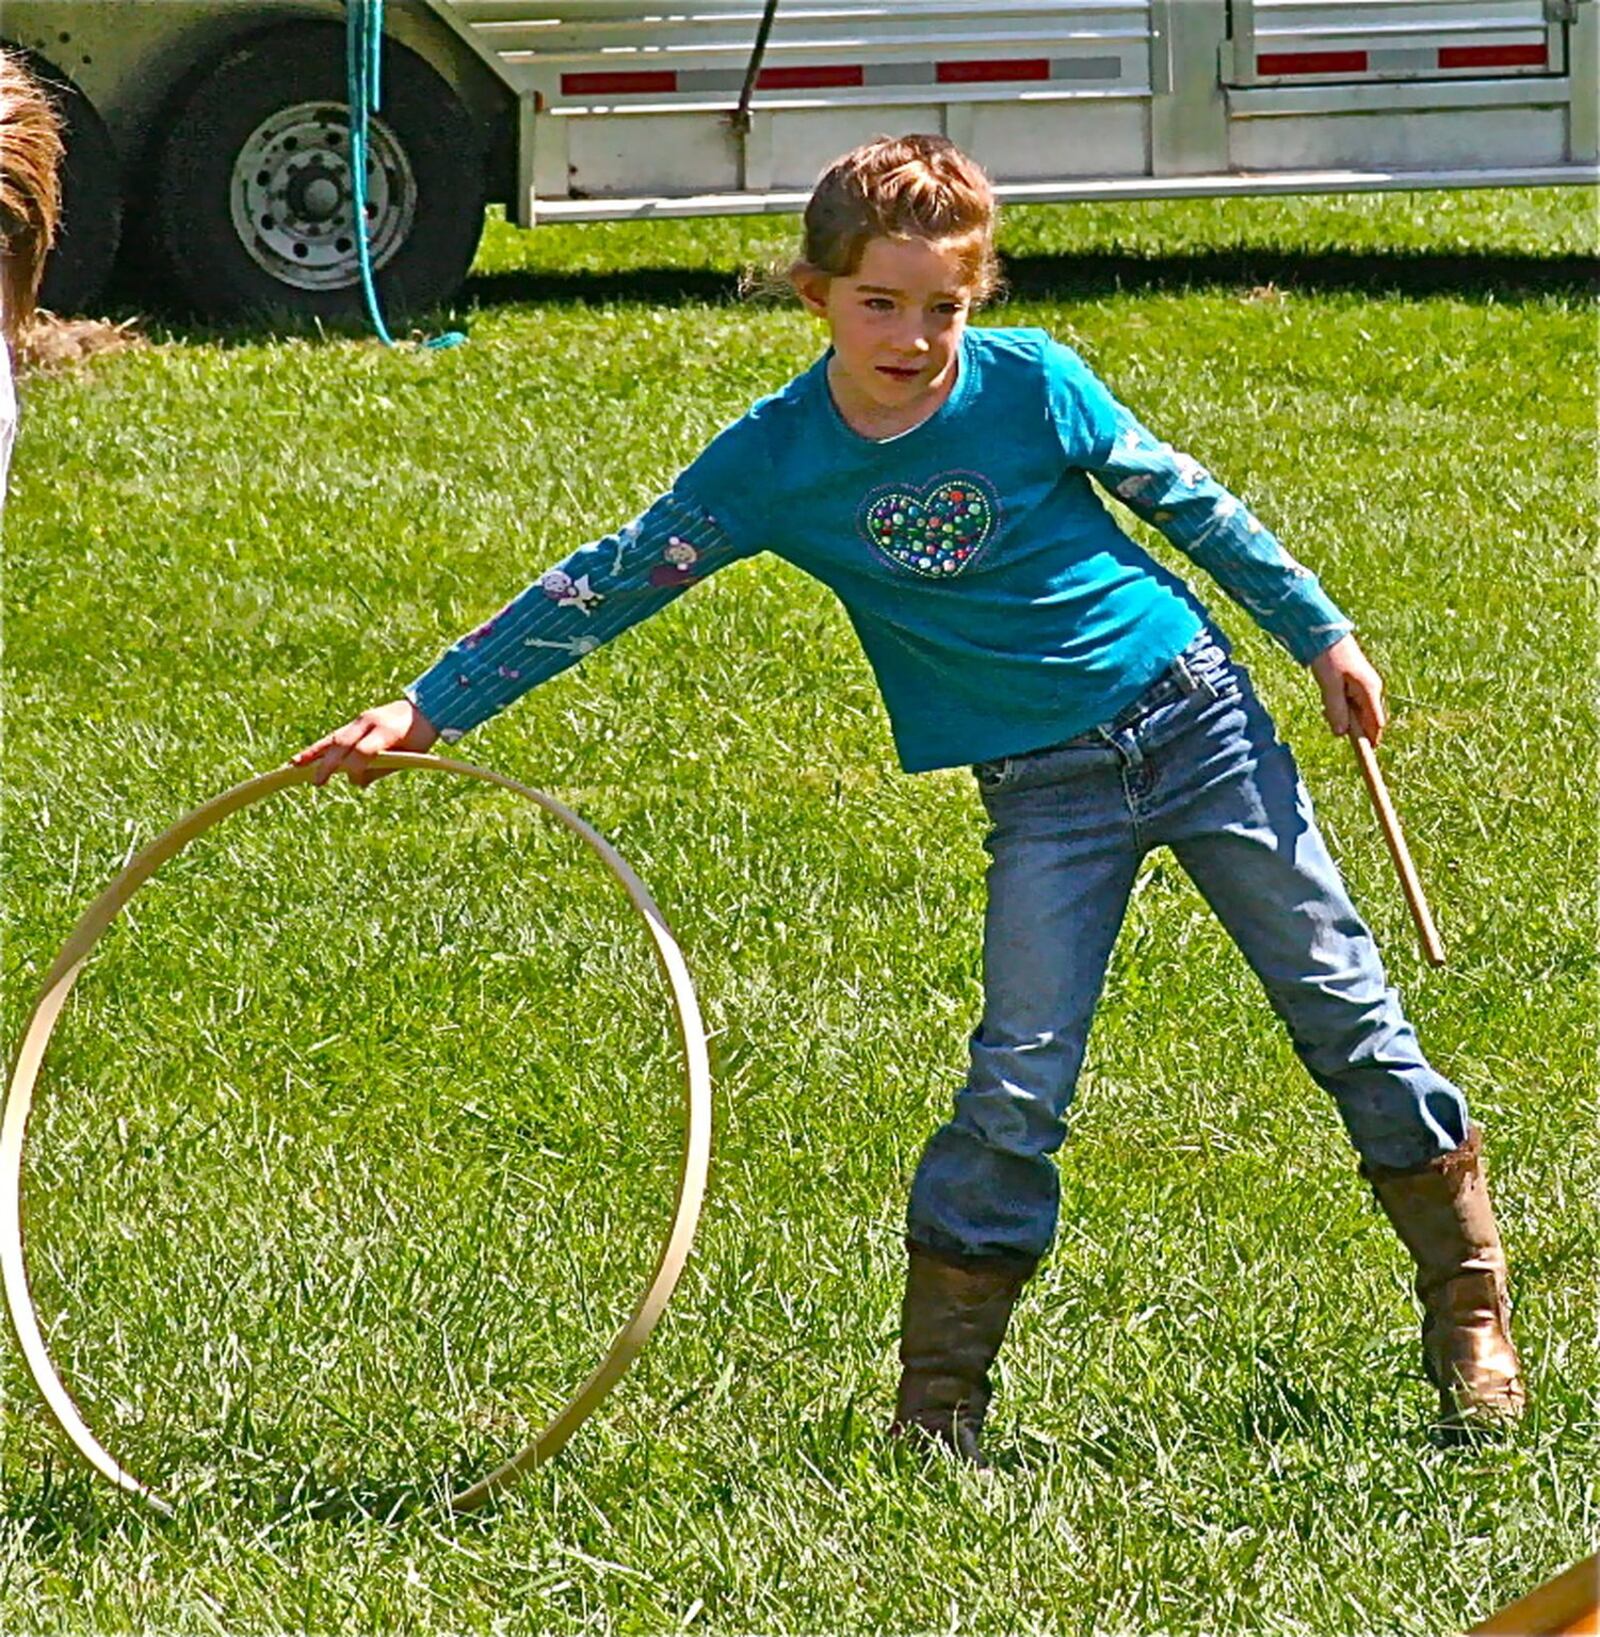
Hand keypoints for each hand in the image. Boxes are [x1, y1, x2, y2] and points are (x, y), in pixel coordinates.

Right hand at [290, 697, 439, 787]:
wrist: (426, 708)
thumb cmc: (421, 736)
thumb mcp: (410, 756)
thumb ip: (383, 768)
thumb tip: (357, 782)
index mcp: (387, 730)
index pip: (364, 750)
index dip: (356, 767)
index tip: (353, 781)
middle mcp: (370, 721)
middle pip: (343, 743)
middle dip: (328, 764)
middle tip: (317, 782)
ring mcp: (361, 720)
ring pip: (334, 737)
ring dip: (314, 752)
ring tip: (295, 765)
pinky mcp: (357, 721)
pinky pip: (336, 735)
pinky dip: (320, 747)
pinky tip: (304, 757)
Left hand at [1309, 634, 1385, 744]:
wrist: (1325, 633)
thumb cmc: (1328, 657)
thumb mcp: (1329, 685)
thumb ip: (1336, 709)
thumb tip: (1341, 734)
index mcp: (1370, 690)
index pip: (1376, 724)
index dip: (1372, 740)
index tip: (1367, 755)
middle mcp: (1372, 690)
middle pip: (1367, 720)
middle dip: (1352, 727)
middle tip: (1331, 717)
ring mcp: (1365, 686)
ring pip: (1358, 712)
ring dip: (1343, 716)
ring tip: (1326, 705)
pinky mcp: (1356, 684)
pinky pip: (1351, 703)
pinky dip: (1341, 707)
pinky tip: (1328, 700)